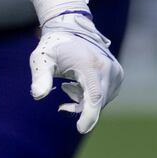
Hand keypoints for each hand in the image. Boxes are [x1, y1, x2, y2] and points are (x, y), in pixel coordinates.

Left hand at [29, 12, 123, 133]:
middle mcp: (107, 68)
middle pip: (97, 102)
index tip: (81, 129)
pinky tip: (78, 85)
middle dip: (80, 107)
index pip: (94, 95)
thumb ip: (40, 77)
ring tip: (68, 85)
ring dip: (83, 101)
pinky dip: (90, 96)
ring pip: (101, 101)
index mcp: (89, 65)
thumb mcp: (42, 59)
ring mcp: (115, 72)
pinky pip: (105, 96)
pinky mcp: (118, 75)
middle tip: (63, 101)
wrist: (73, 29)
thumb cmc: (54, 46)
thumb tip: (38, 96)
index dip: (89, 114)